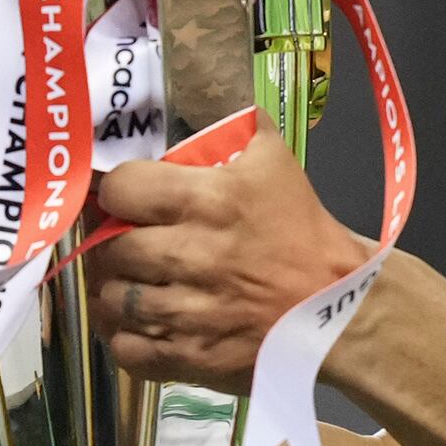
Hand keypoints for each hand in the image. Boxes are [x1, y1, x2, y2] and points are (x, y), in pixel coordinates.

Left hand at [90, 133, 373, 392]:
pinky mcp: (186, 356)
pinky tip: (139, 322)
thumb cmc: (302, 230)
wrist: (335, 306)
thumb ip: (240, 128)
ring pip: (111, 300)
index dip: (117, 192)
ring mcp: (185, 312)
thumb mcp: (276, 163)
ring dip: (116, 290)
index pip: (122, 189)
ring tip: (130, 282)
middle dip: (111, 244)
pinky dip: (124, 336)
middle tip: (124, 241)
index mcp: (210, 201)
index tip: (125, 198)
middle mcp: (190, 255)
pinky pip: (123, 349)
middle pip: (109, 249)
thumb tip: (214, 90)